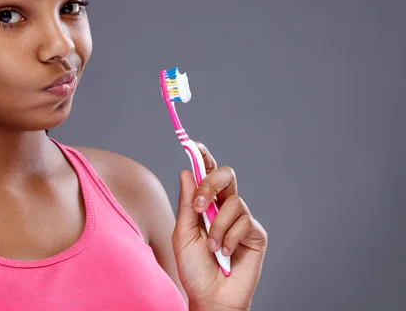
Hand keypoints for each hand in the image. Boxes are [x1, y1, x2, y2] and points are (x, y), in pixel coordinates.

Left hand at [172, 142, 267, 310]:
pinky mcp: (256, 234)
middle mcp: (225, 208)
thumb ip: (187, 204)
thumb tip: (187, 171)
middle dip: (211, 183)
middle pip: (226, 175)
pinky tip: (225, 254)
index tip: (194, 144)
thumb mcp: (183, 234)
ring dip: (218, 227)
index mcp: (206, 205)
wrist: (210, 296)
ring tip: (212, 248)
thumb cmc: (194, 268)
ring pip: (233, 203)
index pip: (207, 174)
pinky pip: (244, 222)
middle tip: (199, 205)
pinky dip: (230, 238)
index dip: (204, 157)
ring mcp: (242, 220)